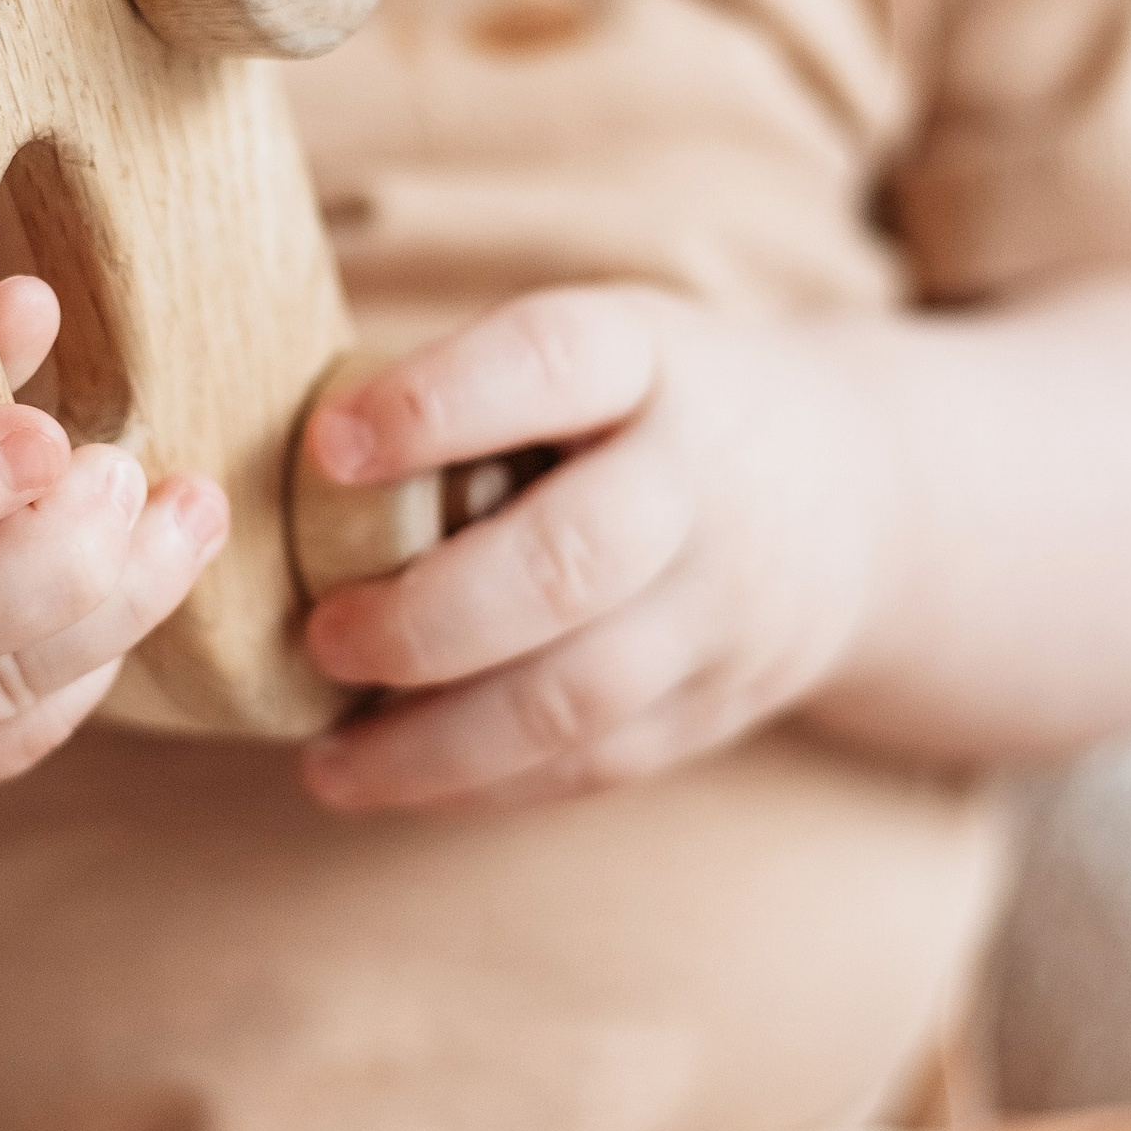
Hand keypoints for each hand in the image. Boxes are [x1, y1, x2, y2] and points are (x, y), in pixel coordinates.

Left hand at [295, 287, 886, 813]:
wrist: (858, 499)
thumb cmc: (656, 408)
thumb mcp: (604, 347)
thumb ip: (473, 389)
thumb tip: (272, 457)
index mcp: (653, 362)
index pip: (551, 362)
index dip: (437, 403)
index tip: (326, 446)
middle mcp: (698, 485)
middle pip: (568, 562)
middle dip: (426, 617)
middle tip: (321, 636)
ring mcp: (719, 609)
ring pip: (575, 697)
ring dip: (433, 741)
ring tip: (324, 759)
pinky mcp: (713, 706)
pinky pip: (588, 764)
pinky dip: (478, 784)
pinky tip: (385, 781)